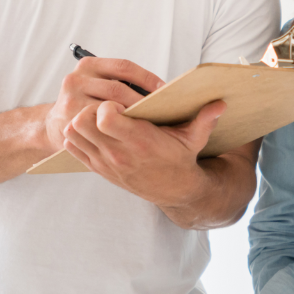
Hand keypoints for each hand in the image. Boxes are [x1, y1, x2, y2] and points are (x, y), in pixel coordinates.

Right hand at [44, 57, 164, 151]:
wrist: (55, 125)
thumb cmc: (89, 102)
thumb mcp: (99, 83)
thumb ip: (122, 81)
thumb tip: (162, 88)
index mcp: (88, 65)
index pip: (124, 67)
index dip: (147, 78)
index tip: (165, 91)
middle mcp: (76, 80)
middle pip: (118, 89)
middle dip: (142, 101)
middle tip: (163, 111)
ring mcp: (70, 103)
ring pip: (109, 110)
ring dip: (133, 118)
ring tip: (152, 124)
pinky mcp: (69, 125)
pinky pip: (100, 129)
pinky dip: (119, 132)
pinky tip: (133, 136)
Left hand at [61, 96, 226, 208]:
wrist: (173, 190)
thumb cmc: (181, 158)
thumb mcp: (195, 139)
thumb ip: (205, 119)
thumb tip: (221, 103)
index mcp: (140, 142)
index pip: (105, 117)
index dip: (108, 104)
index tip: (120, 103)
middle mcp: (118, 153)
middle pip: (83, 122)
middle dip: (91, 108)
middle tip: (105, 107)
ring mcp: (105, 163)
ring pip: (74, 133)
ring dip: (81, 121)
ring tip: (98, 117)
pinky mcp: (98, 169)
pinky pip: (73, 148)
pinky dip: (78, 136)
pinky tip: (94, 131)